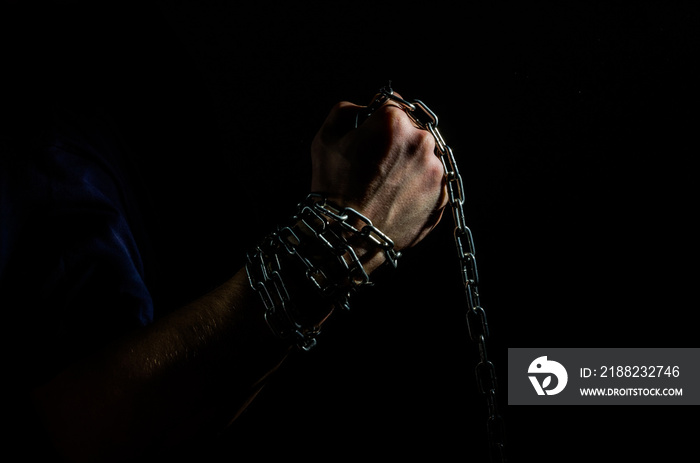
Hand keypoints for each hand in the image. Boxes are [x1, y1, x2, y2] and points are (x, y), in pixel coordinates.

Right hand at [310, 96, 447, 258]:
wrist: (348, 237)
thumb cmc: (332, 187)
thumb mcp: (326, 139)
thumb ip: (345, 111)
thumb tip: (363, 108)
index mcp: (393, 121)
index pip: (392, 103)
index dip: (377, 117)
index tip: (370, 132)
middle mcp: (420, 141)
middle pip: (411, 129)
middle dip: (395, 141)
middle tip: (375, 165)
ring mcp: (435, 170)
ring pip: (423, 156)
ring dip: (408, 163)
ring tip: (385, 186)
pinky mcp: (442, 196)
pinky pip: (431, 181)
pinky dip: (417, 185)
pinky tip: (395, 198)